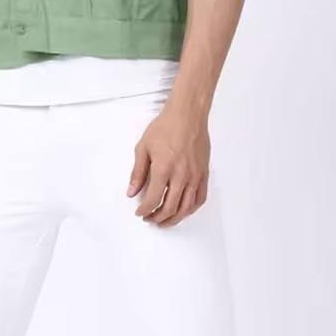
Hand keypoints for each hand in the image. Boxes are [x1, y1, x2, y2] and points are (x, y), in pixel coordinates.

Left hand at [127, 104, 210, 226]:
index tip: (139, 212)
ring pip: (186, 208)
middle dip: (158, 218)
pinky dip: (191, 209)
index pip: (152, 199)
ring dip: (174, 218)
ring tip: (164, 220)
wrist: (188, 115)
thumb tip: (131, 192)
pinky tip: (184, 210)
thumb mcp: (143, 147)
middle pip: (170, 208)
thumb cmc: (166, 127)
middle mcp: (181, 176)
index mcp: (163, 169)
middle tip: (150, 219)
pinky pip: (200, 198)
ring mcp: (195, 176)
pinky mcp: (204, 174)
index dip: (144, 210)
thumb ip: (138, 173)